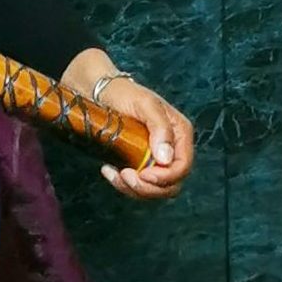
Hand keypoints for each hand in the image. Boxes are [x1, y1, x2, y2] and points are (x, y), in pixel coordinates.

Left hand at [96, 78, 192, 199]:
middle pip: (170, 184)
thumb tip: (165, 158)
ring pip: (154, 189)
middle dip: (148, 187)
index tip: (143, 174)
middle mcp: (171, 149)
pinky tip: (108, 170)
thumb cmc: (123, 93)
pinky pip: (137, 185)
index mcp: (179, 134)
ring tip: (114, 174)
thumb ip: (159, 128)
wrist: (99, 92)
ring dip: (134, 189)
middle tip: (125, 176)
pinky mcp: (137, 164)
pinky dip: (123, 185)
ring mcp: (154, 159)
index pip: (182, 166)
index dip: (165, 177)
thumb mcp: (144, 104)